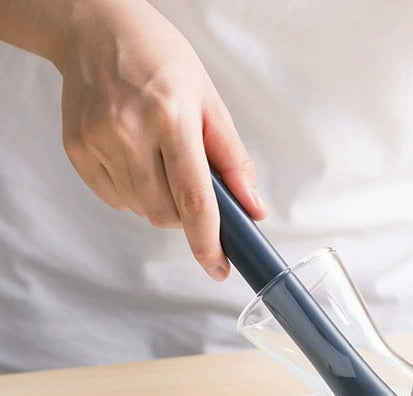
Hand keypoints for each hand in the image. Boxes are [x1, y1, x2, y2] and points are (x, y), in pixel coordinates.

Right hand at [54, 0, 264, 278]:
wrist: (95, 28)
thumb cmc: (160, 62)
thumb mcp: (209, 103)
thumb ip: (233, 161)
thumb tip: (253, 209)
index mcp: (171, 118)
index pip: (194, 198)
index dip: (208, 241)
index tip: (218, 267)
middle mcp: (129, 131)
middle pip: (166, 214)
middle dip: (185, 214)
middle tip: (187, 180)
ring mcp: (97, 141)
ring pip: (141, 211)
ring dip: (159, 202)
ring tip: (158, 158)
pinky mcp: (76, 149)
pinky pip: (115, 199)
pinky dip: (133, 191)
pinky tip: (133, 156)